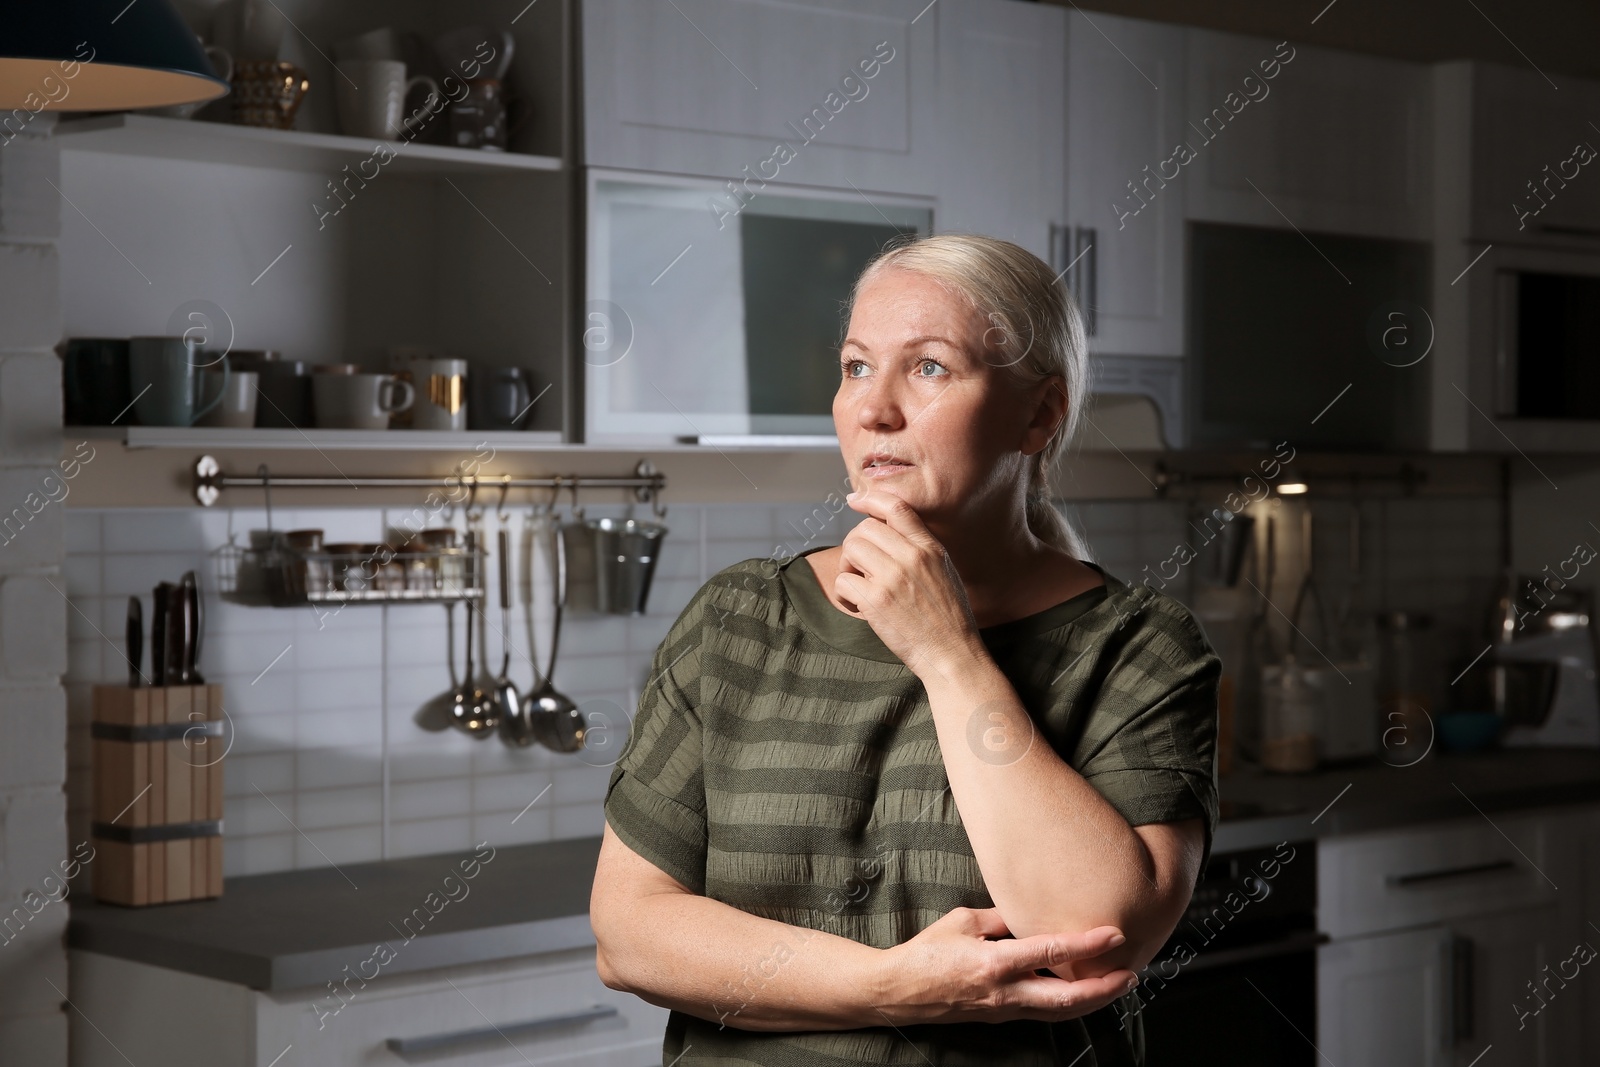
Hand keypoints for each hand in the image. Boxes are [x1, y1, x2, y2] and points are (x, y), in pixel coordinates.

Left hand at [837, 490, 981, 674]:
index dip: (870, 499)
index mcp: (930, 548)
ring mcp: (893, 577)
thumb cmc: (949, 619)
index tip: (855, 500)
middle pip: (864, 528)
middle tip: (860, 569)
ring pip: (850, 549)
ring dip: (847, 568)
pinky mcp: (876, 600)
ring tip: (860, 587)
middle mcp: (912, 557)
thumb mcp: (945, 572)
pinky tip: (858, 607)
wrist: (953, 655)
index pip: (897, 508)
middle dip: (855, 546)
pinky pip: (843, 581)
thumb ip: (921, 550)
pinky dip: (844, 595)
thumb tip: (887, 534)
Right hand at [869, 906, 1136, 1027]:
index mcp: (995, 964)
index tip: (1114, 934)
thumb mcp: (964, 922)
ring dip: (1092, 1000)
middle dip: (1104, 988)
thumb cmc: (927, 953)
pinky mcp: (1001, 1017)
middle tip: (1131, 974)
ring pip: (1059, 1012)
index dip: (1087, 945)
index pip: (1051, 953)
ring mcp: (1004, 1010)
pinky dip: (1068, 1003)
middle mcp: (1005, 993)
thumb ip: (1002, 918)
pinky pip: (1042, 1011)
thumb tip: (1033, 910)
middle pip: (1067, 998)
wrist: (900, 991)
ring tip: (1116, 984)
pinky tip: (1081, 991)